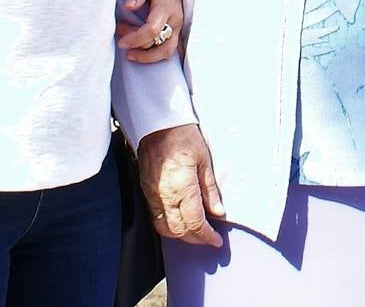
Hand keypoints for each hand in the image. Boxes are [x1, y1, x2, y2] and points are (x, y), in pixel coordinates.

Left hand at [118, 0, 183, 63]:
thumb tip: (127, 7)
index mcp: (167, 5)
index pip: (153, 30)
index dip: (135, 39)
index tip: (121, 42)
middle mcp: (176, 18)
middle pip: (162, 46)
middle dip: (139, 49)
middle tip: (121, 41)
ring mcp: (179, 24)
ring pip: (167, 51)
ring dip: (147, 55)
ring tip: (129, 50)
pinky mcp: (177, 28)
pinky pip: (169, 47)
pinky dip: (154, 53)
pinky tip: (140, 48)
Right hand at [137, 124, 224, 245]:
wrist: (157, 124)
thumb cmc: (183, 136)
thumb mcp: (204, 161)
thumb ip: (210, 190)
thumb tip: (218, 211)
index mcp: (183, 188)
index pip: (195, 223)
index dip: (207, 236)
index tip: (216, 240)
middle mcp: (165, 196)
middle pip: (179, 231)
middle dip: (195, 239)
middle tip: (208, 238)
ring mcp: (153, 195)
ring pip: (164, 228)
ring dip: (180, 235)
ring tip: (194, 233)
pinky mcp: (146, 191)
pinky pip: (155, 217)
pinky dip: (167, 226)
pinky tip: (178, 221)